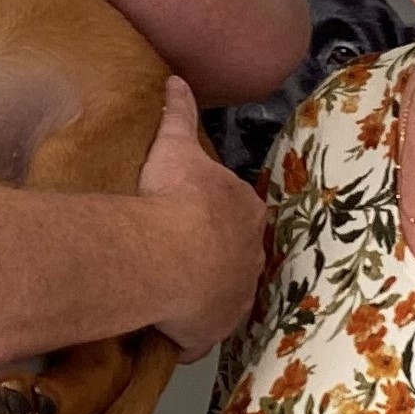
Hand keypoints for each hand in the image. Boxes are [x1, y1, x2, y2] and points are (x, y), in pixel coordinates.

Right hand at [140, 80, 263, 347]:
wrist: (169, 253)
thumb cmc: (174, 194)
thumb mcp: (175, 145)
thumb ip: (178, 114)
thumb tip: (175, 80)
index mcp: (246, 211)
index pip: (237, 211)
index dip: (214, 214)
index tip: (189, 216)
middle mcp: (251, 256)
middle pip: (234, 256)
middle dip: (212, 257)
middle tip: (176, 255)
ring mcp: (236, 295)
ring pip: (220, 295)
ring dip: (200, 296)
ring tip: (167, 292)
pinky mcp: (215, 328)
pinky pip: (200, 333)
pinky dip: (185, 331)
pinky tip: (163, 326)